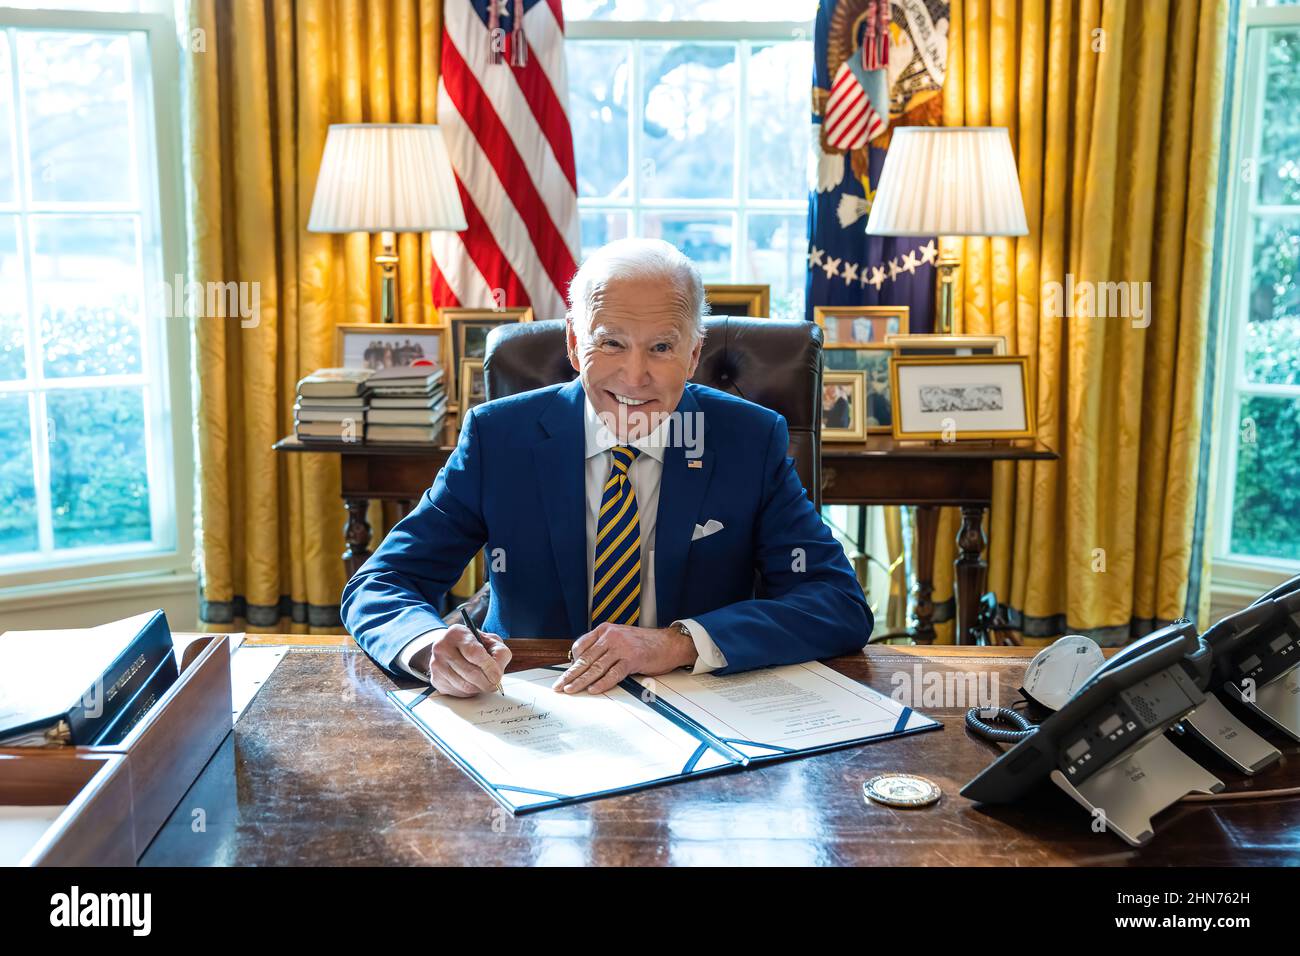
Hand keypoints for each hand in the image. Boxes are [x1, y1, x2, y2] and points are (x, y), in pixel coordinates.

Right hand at [411, 625, 510, 696]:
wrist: (450, 649)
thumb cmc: (473, 645)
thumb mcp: (490, 641)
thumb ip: (499, 652)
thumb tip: (497, 672)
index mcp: (457, 633)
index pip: (474, 653)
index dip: (489, 667)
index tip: (497, 676)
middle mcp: (442, 647)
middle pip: (470, 672)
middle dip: (487, 682)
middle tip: (495, 684)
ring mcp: (436, 664)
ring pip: (464, 685)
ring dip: (479, 688)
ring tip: (484, 682)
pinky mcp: (436, 679)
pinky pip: (458, 692)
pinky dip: (469, 692)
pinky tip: (472, 683)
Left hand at [552, 623, 694, 694]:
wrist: (670, 643)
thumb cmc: (645, 644)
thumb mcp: (621, 638)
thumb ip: (604, 648)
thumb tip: (586, 666)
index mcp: (605, 630)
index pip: (581, 646)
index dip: (572, 663)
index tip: (564, 675)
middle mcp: (611, 636)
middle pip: (586, 658)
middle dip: (570, 674)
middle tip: (559, 686)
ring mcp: (622, 647)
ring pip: (596, 667)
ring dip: (581, 681)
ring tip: (571, 690)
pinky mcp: (632, 658)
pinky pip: (613, 673)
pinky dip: (602, 683)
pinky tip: (593, 689)